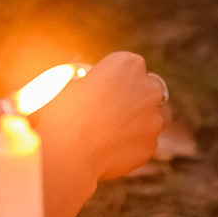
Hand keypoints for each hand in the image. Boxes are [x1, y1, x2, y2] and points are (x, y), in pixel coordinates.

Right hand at [31, 51, 166, 190]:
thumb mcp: (63, 82)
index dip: (118, 76)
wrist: (67, 152)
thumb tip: (78, 65)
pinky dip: (135, 144)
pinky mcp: (151, 145)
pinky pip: (146, 142)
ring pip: (158, 116)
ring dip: (144, 119)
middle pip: (152, 87)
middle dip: (139, 95)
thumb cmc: (60, 111)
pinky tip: (113, 150)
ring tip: (118, 130)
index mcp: (127, 64)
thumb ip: (78, 73)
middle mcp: (148, 88)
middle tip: (118, 107)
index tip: (106, 87)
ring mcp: (154, 119)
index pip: (131, 64)